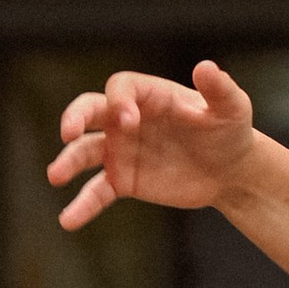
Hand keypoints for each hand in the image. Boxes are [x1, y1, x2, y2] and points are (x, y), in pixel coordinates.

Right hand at [50, 58, 258, 232]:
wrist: (231, 171)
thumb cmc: (231, 131)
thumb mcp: (232, 108)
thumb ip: (218, 88)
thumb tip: (205, 67)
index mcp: (149, 96)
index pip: (120, 88)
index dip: (119, 101)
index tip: (128, 121)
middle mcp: (127, 120)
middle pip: (89, 111)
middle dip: (74, 118)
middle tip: (68, 133)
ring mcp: (121, 150)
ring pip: (84, 152)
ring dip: (67, 161)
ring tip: (56, 176)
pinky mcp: (123, 181)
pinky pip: (97, 192)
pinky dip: (82, 205)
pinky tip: (68, 220)